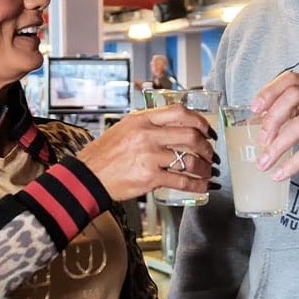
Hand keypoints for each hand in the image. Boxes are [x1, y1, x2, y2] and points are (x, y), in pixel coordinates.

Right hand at [77, 104, 218, 200]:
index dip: (200, 121)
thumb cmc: (104, 154)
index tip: (207, 130)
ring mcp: (150, 156)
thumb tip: (173, 125)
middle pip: (190, 135)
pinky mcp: (150, 177)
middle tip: (211, 153)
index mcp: (142, 119)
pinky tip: (202, 187)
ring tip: (207, 172)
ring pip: (190, 160)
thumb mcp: (124, 128)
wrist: (87, 176)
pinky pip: (182, 181)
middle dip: (207, 146)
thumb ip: (147, 124)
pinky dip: (197, 185)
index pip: (179, 112)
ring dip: (204, 168)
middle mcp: (147, 135)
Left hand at [252, 71, 298, 181]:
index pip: (289, 79)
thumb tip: (261, 125)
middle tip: (262, 139)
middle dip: (272, 119)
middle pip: (293, 96)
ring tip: (265, 161)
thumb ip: (294, 114)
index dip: (269, 91)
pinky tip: (282, 172)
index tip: (254, 109)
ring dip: (278, 145)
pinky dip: (294, 162)